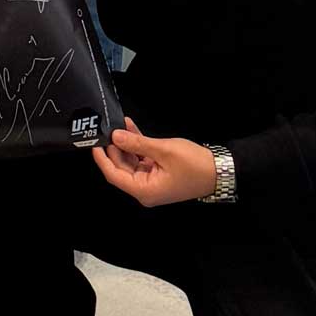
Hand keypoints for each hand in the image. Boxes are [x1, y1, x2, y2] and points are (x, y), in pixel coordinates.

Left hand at [89, 117, 217, 207]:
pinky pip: (142, 159)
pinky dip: (137, 146)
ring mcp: (152, 181)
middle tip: (109, 128)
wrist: (220, 170)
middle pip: (121, 168)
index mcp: (144, 190)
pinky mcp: (158, 173)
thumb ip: (137, 143)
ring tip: (120, 124)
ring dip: (126, 143)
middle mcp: (145, 189)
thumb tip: (116, 137)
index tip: (95, 143)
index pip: (114, 175)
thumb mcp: (164, 150)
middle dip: (115, 147)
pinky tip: (131, 129)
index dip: (102, 159)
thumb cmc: (195, 165)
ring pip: (131, 161)